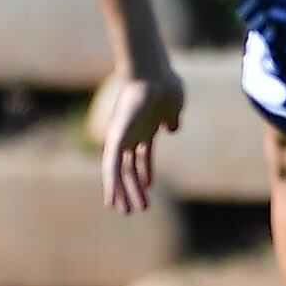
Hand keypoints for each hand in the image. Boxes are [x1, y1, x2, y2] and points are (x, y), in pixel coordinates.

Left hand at [100, 65, 184, 213]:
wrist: (153, 74)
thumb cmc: (165, 85)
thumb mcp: (174, 106)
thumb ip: (172, 118)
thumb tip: (172, 128)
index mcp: (145, 128)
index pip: (142, 155)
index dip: (145, 172)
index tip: (149, 186)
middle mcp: (131, 134)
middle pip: (130, 167)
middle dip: (134, 188)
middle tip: (139, 208)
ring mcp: (121, 136)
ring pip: (119, 171)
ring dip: (124, 192)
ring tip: (127, 212)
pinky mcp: (115, 137)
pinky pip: (110, 165)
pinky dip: (111, 184)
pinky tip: (112, 200)